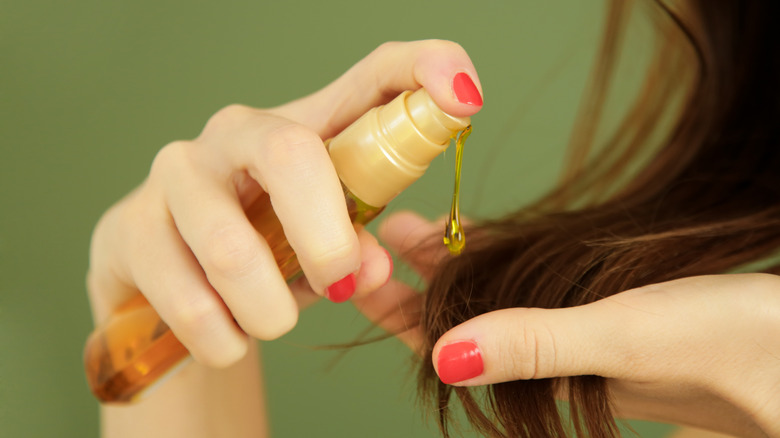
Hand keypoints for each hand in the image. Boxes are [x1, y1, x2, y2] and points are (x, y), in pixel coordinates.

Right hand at [86, 40, 483, 369]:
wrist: (172, 281)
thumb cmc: (267, 248)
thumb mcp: (327, 243)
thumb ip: (360, 246)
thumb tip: (365, 267)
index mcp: (306, 128)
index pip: (375, 75)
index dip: (426, 70)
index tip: (463, 99)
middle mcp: (238, 132)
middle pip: (292, 154)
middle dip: (326, 239)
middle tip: (342, 285)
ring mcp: (178, 172)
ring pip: (232, 248)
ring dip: (269, 308)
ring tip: (273, 320)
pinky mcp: (130, 226)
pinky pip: (187, 299)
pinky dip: (222, 336)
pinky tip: (228, 334)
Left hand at [357, 212, 779, 436]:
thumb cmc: (731, 347)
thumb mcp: (625, 338)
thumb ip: (537, 345)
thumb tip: (442, 358)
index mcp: (546, 380)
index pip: (447, 346)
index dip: (399, 309)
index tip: (362, 265)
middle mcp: (553, 365)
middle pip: (460, 322)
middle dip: (413, 281)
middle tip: (374, 229)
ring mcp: (579, 341)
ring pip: (493, 304)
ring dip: (452, 269)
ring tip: (413, 226)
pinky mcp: (609, 320)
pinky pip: (534, 291)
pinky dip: (502, 264)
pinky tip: (486, 241)